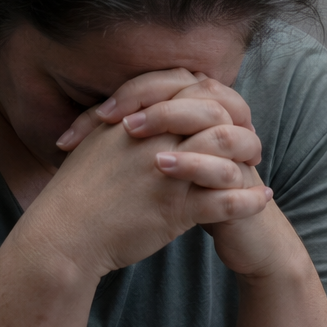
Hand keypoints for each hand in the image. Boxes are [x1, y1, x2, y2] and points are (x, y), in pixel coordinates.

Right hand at [32, 71, 270, 277]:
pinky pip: (225, 200)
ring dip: (250, 159)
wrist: (63, 234)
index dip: (217, 101)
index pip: (192, 92)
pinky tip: (263, 198)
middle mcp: (155, 139)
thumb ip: (129, 121)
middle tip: (251, 141)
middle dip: (240, 125)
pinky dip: (250, 200)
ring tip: (258, 168)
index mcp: (138, 118)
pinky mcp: (174, 210)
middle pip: (216, 115)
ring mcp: (167, 173)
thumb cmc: (79, 191)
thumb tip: (157, 111)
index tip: (228, 116)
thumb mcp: (100, 141)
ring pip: (227, 152)